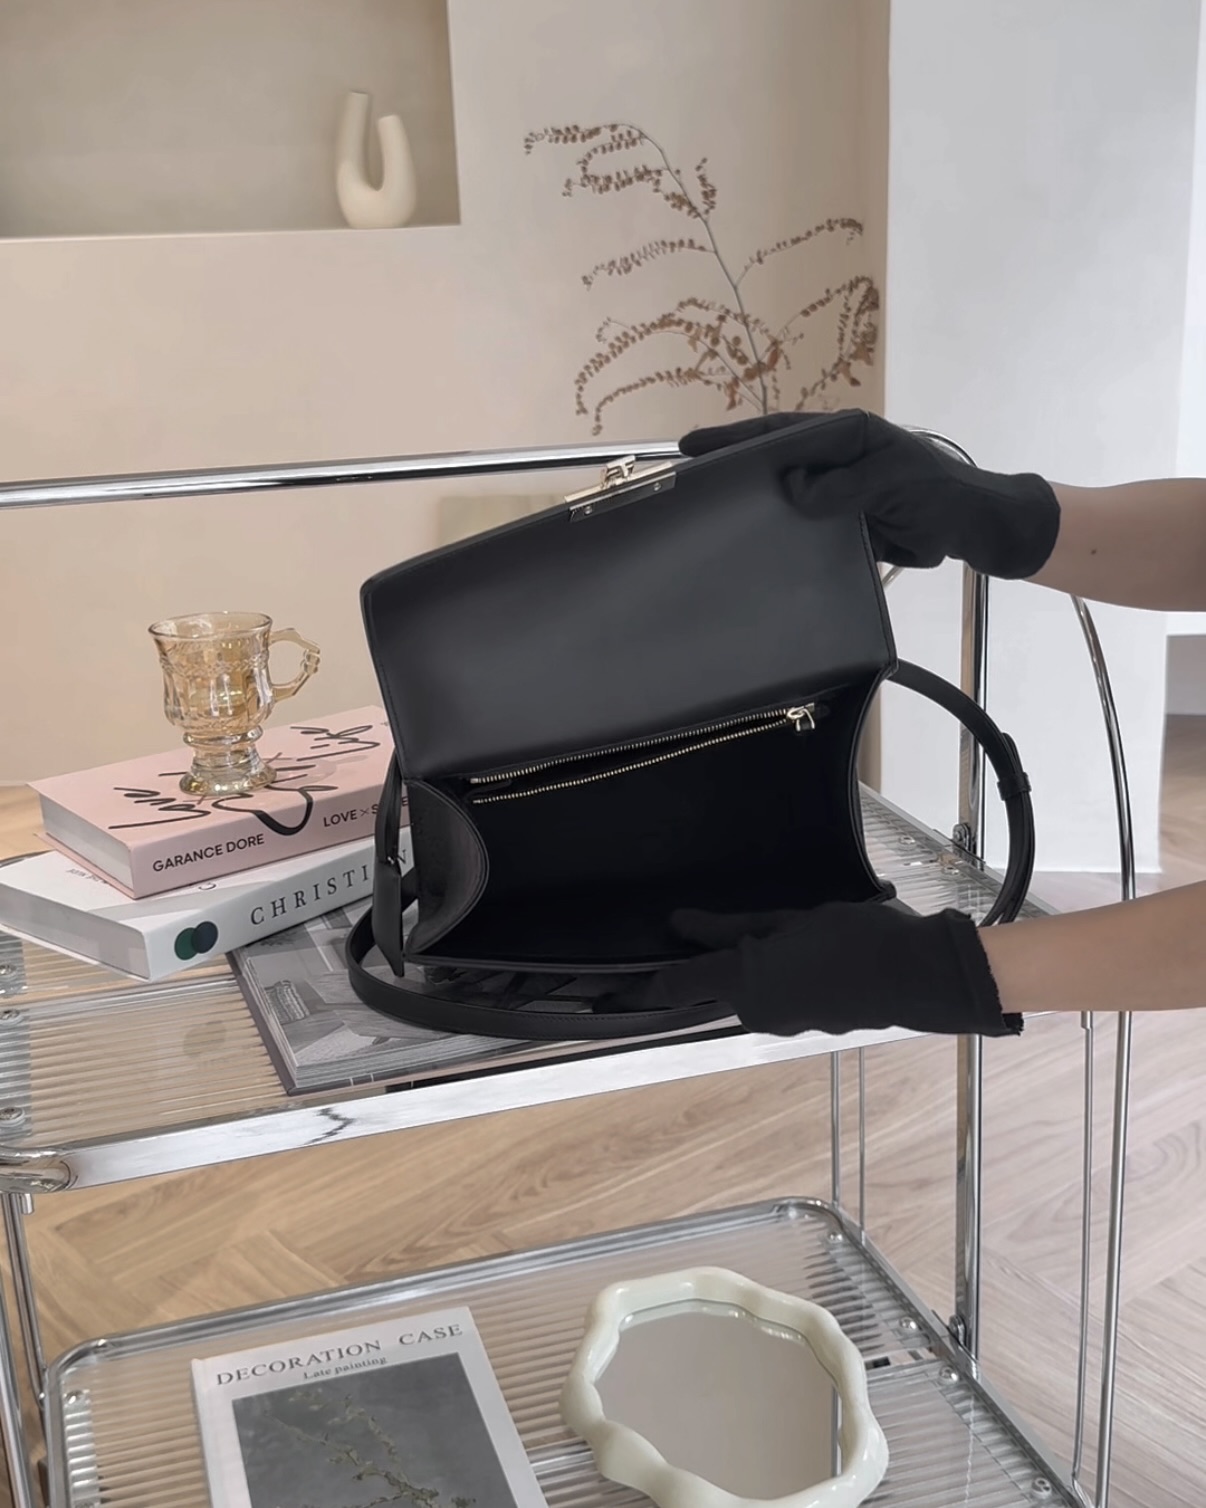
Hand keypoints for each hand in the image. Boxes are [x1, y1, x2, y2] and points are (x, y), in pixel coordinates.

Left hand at [611, 902, 1022, 1037]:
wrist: (919, 975)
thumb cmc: (852, 937)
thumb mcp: (787, 921)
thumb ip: (730, 929)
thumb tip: (680, 924)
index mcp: (745, 982)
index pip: (679, 986)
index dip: (645, 985)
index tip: (611, 990)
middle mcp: (757, 1011)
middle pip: (721, 986)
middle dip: (721, 961)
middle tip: (726, 928)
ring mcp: (785, 1022)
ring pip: (755, 990)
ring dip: (761, 967)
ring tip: (794, 930)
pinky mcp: (812, 1024)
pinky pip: (785, 997)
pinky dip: (789, 976)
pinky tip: (816, 952)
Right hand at [680, 410, 1059, 579]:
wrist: (970, 529)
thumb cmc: (939, 494)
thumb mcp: (893, 480)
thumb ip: (844, 485)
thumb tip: (793, 490)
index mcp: (845, 434)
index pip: (780, 432)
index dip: (735, 439)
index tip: (692, 446)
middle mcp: (833, 458)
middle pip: (772, 461)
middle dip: (731, 468)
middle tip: (686, 482)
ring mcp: (833, 491)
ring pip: (782, 494)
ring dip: (750, 505)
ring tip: (707, 518)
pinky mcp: (838, 522)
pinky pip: (800, 526)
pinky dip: (776, 535)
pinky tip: (751, 549)